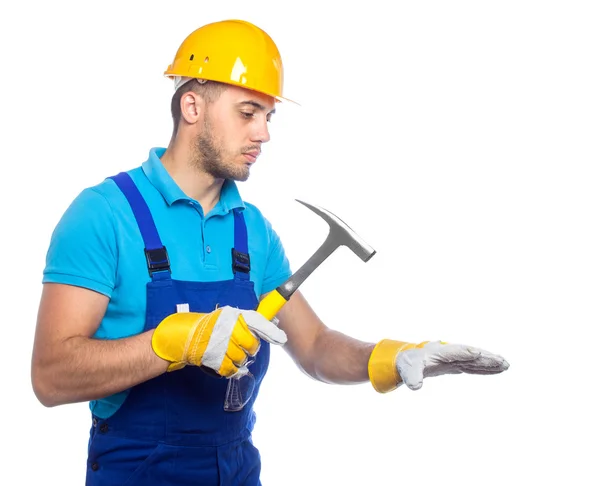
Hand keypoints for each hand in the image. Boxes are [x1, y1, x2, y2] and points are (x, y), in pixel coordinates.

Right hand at [151, 305, 286, 375]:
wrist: (178, 337)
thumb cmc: (201, 326)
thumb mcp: (222, 317)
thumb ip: (241, 321)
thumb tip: (261, 327)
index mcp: (232, 316)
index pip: (257, 322)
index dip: (270, 331)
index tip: (281, 337)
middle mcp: (229, 329)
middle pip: (252, 344)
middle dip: (250, 349)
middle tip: (243, 347)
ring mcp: (222, 344)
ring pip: (242, 358)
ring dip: (238, 359)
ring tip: (228, 353)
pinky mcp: (215, 359)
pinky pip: (231, 369)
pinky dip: (230, 369)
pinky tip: (225, 363)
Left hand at [396, 340, 509, 390]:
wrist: (410, 360)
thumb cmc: (409, 363)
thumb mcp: (408, 370)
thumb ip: (412, 377)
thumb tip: (415, 386)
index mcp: (438, 352)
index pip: (454, 352)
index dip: (465, 352)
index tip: (477, 353)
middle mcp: (450, 354)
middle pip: (470, 355)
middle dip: (485, 357)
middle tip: (502, 360)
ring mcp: (455, 359)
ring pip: (475, 360)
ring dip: (490, 362)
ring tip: (506, 365)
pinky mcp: (458, 365)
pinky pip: (474, 366)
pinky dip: (486, 368)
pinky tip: (498, 369)